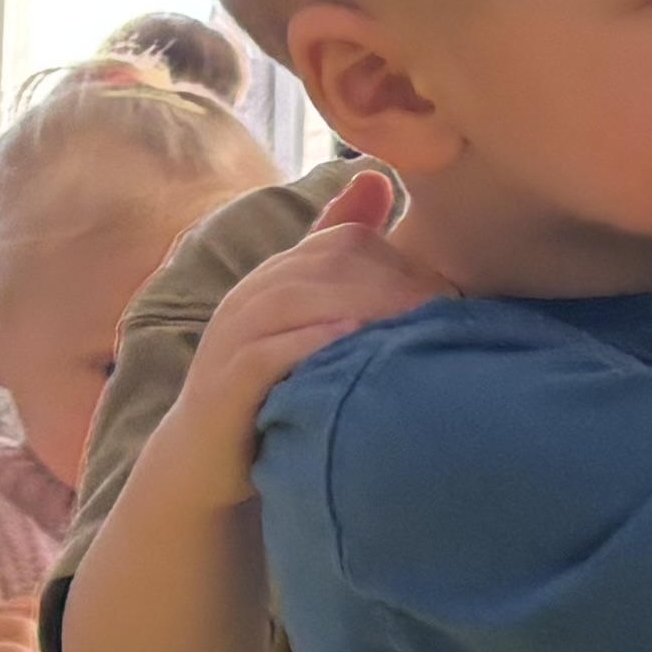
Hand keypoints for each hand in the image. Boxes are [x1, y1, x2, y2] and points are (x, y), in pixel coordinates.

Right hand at [179, 168, 441, 478]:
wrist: (203, 462)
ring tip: (413, 315)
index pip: (342, 242)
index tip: (447, 288)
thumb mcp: (316, 337)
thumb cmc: (277, 394)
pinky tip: (351, 338)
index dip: (398, 257)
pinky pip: (262, 353)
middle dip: (389, 278)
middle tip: (444, 303)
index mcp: (277, 280)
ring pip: (293, 299)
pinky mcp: (221, 385)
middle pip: (322, 265)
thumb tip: (383, 189)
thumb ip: (351, 280)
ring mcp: (230, 339)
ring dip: (358, 302)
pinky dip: (306, 341)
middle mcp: (250, 299)